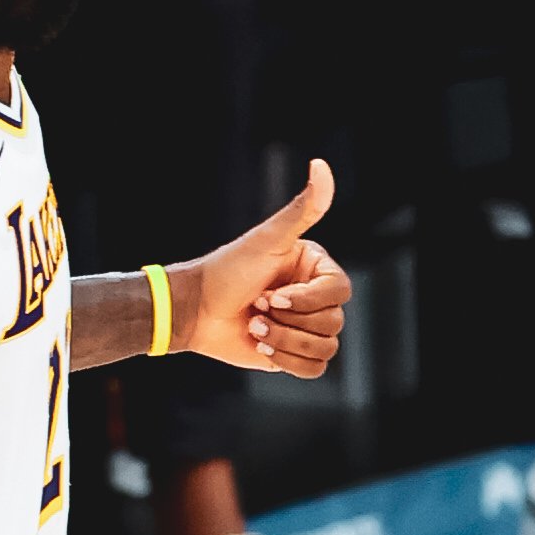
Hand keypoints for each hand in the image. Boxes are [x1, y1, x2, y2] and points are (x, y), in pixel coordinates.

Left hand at [177, 157, 351, 377]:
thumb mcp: (267, 239)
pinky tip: (261, 348)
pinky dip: (286, 361)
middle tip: (256, 307)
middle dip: (287, 320)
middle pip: (333, 322)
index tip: (272, 295)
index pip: (339, 292)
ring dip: (282, 340)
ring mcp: (305, 327)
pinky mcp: (292, 355)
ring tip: (254, 327)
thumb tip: (321, 165)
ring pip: (324, 348)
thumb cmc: (227, 271)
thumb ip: (301, 208)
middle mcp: (315, 297)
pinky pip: (313, 370)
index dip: (306, 299)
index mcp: (316, 269)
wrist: (194, 310)